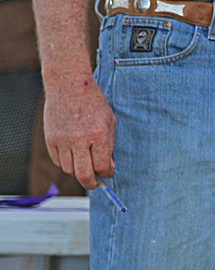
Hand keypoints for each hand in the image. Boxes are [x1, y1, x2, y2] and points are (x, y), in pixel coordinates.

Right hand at [43, 74, 115, 189]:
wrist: (68, 85)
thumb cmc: (92, 101)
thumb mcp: (109, 120)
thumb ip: (109, 145)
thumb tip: (108, 167)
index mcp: (98, 134)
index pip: (102, 166)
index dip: (107, 173)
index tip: (108, 173)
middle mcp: (79, 139)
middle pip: (84, 175)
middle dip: (92, 183)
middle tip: (95, 182)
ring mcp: (62, 140)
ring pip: (69, 170)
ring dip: (78, 171)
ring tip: (85, 162)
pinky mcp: (50, 140)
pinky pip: (58, 161)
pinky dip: (66, 162)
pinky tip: (73, 154)